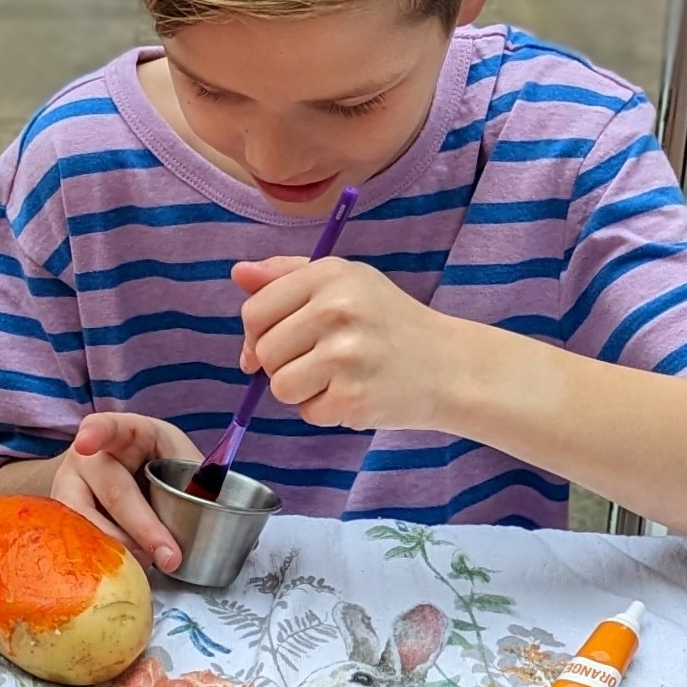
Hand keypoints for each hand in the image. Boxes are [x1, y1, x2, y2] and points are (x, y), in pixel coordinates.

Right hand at [42, 412, 203, 570]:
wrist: (122, 481)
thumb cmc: (155, 466)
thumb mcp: (178, 459)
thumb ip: (195, 478)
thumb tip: (211, 505)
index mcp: (121, 434)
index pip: (106, 427)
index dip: (96, 434)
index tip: (85, 443)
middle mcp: (87, 459)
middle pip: (112, 490)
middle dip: (143, 525)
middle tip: (169, 556)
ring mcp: (69, 490)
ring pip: (87, 521)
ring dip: (122, 547)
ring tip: (149, 562)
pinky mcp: (63, 522)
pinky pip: (79, 542)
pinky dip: (103, 559)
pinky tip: (123, 568)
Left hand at [234, 256, 462, 434]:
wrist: (448, 365)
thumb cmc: (388, 322)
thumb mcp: (346, 281)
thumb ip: (287, 276)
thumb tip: (238, 274)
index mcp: (330, 275)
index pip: (256, 310)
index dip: (256, 334)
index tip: (276, 344)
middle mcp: (337, 309)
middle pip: (266, 352)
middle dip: (282, 364)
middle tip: (321, 359)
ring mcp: (346, 356)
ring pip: (281, 387)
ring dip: (302, 390)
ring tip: (338, 376)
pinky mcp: (353, 398)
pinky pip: (308, 413)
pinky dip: (326, 410)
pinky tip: (355, 392)